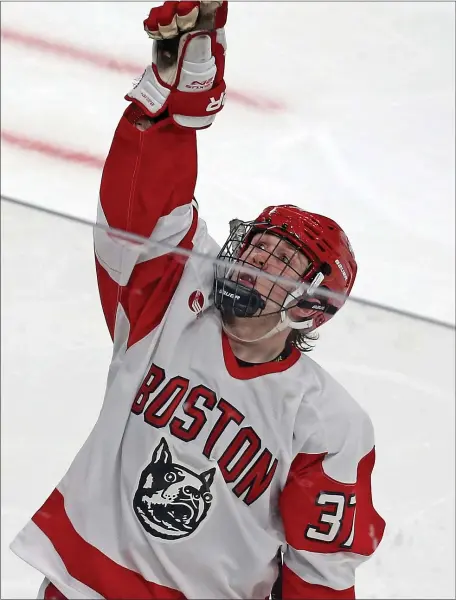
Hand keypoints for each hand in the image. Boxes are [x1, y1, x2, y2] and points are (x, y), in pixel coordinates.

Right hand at [126, 1, 227, 129]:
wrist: (174, 104)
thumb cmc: (194, 92)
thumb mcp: (201, 73)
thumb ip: (200, 52)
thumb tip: (200, 33)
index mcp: (212, 36)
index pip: (212, 10)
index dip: (205, 3)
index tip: (195, 4)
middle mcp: (195, 30)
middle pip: (188, 6)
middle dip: (181, 9)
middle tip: (177, 20)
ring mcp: (178, 32)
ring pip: (170, 11)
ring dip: (165, 17)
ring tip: (165, 30)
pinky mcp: (162, 38)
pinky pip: (155, 22)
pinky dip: (152, 24)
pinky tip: (154, 33)